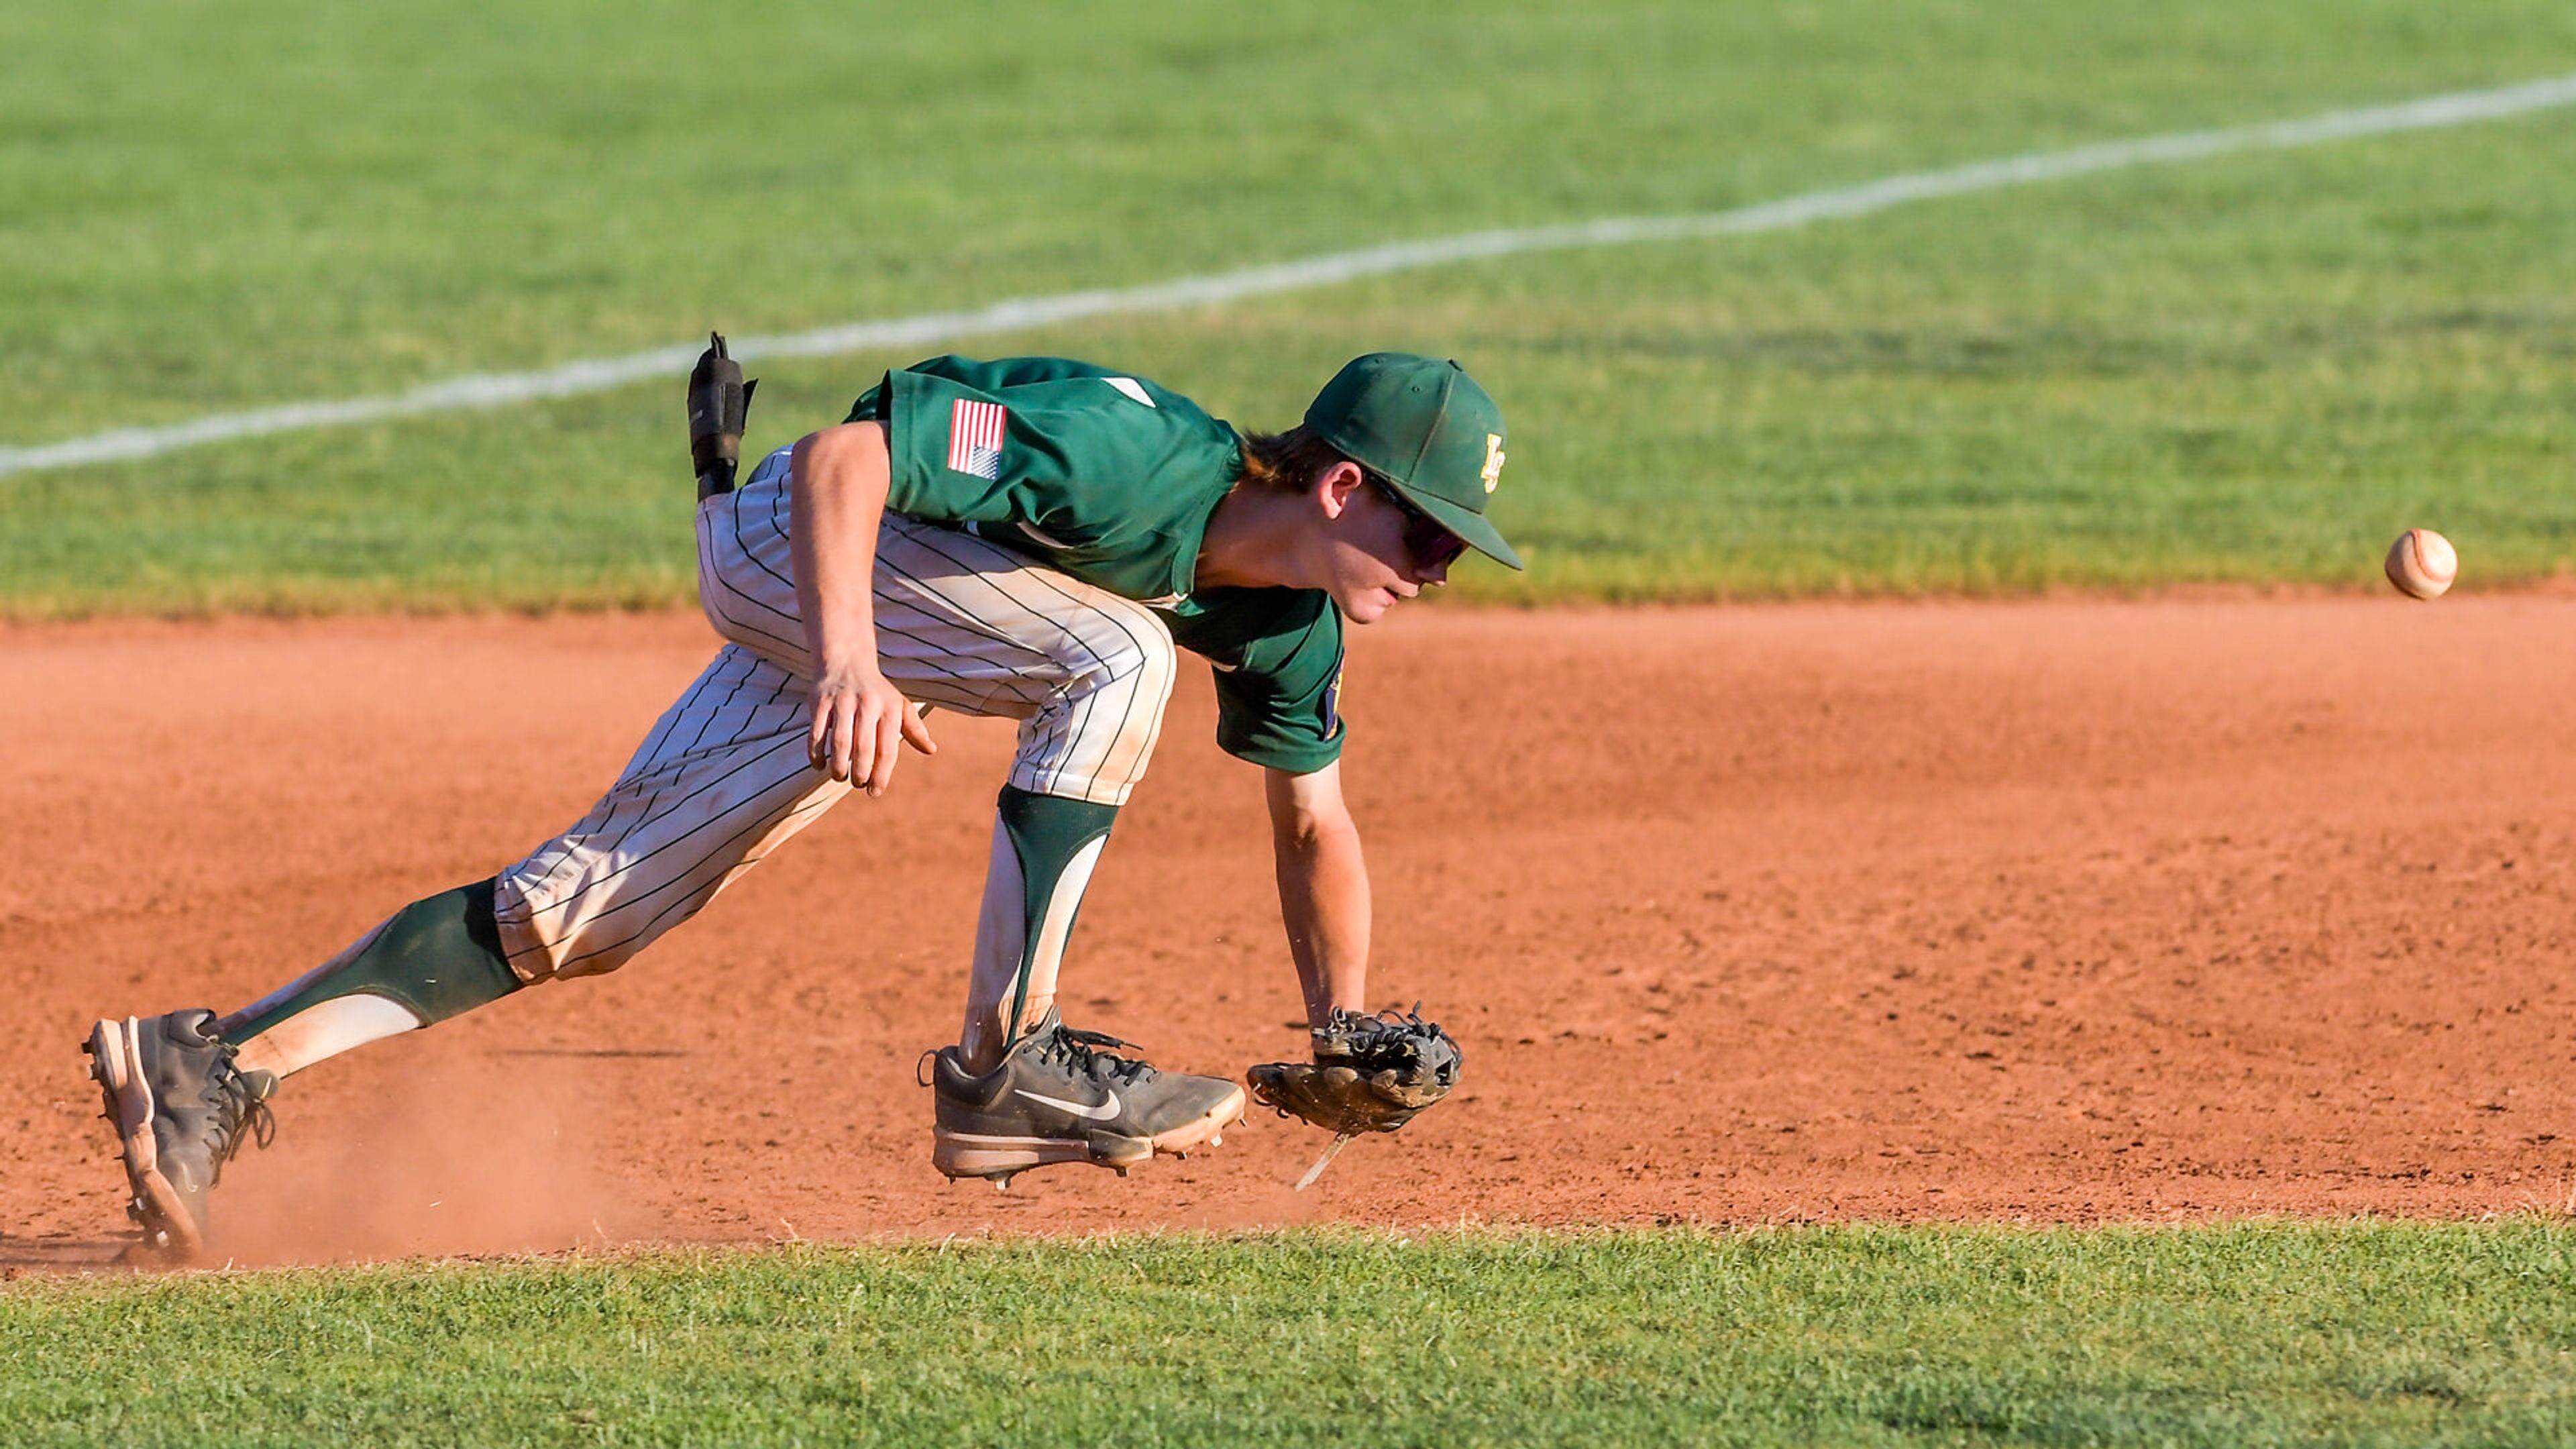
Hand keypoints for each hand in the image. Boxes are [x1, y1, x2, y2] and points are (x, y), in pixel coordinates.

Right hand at [807, 659, 936, 794]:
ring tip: (840, 777)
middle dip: (860, 773)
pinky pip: (817, 733)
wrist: (847, 660)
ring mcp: (842, 702)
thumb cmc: (877, 691)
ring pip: (840, 742)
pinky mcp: (820, 701)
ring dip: (839, 767)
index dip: (881, 774)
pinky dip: (816, 754)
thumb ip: (915, 729)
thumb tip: (931, 750)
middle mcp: (868, 704)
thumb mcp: (899, 706)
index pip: (887, 749)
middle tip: (858, 784)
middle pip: (864, 748)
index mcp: (890, 708)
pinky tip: (819, 765)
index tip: (875, 791)